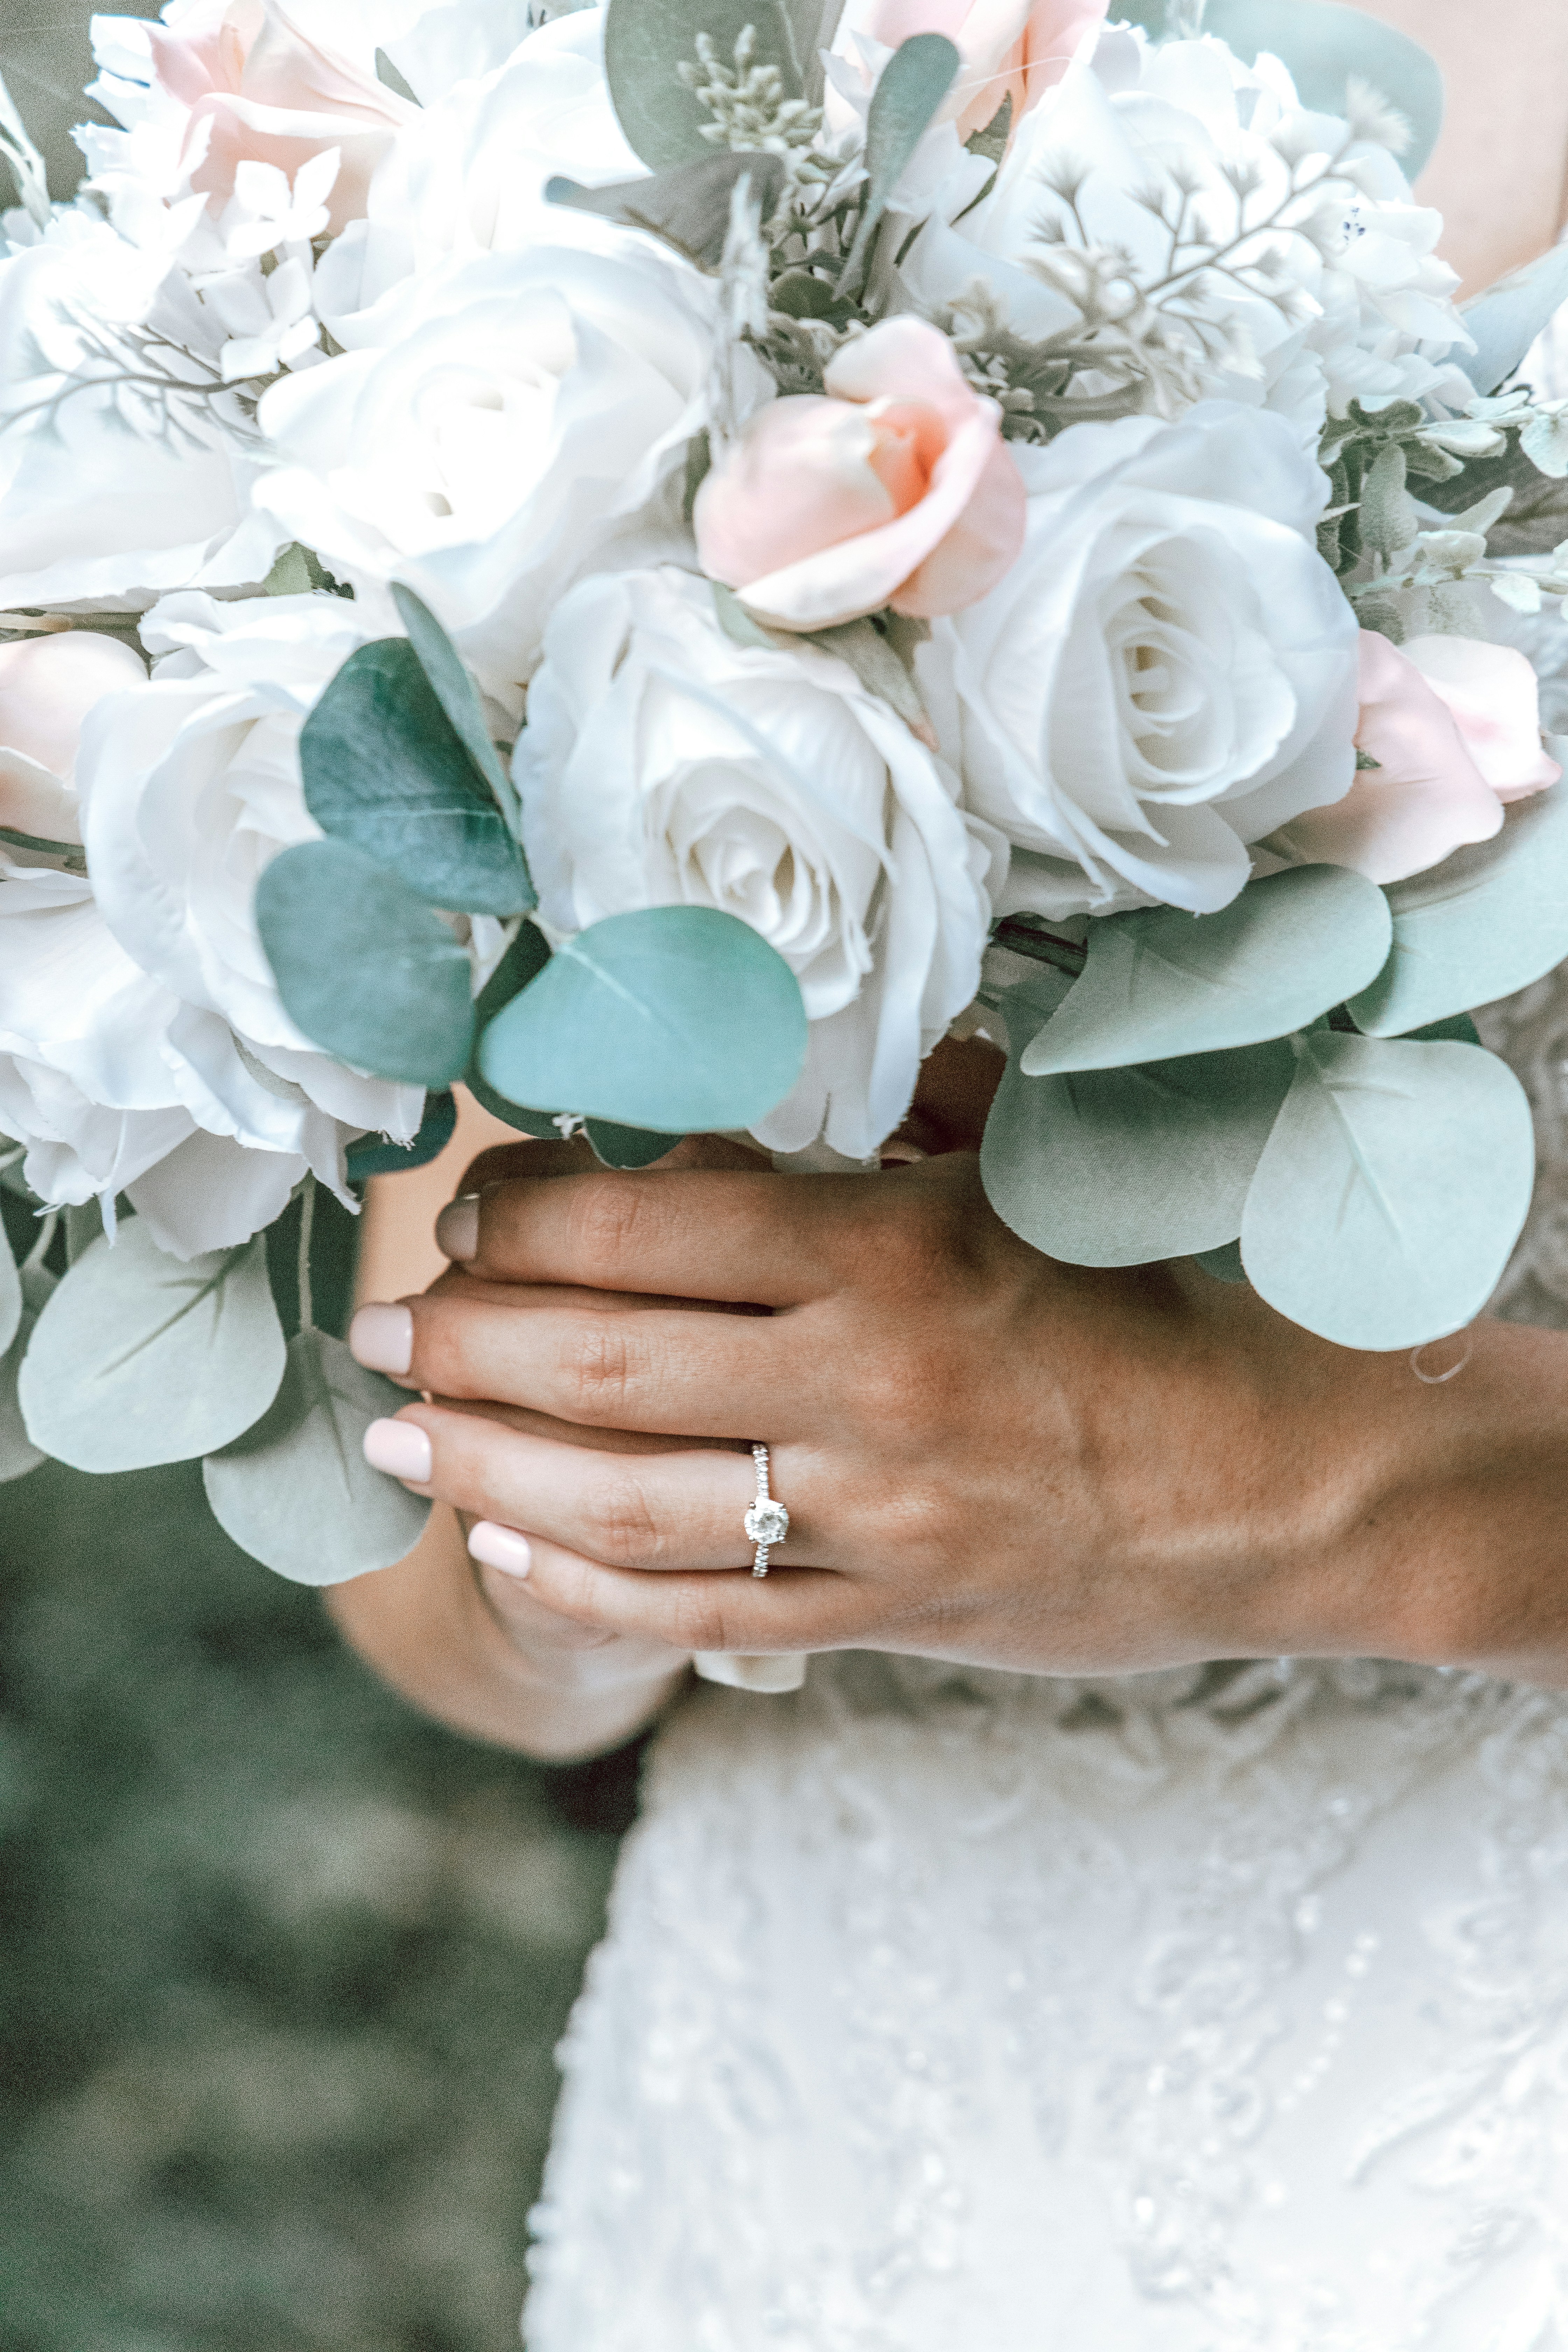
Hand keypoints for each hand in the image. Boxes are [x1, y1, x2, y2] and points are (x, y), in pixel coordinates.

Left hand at [349, 1144, 1567, 1680]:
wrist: (1286, 1477)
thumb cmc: (1152, 1303)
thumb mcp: (1027, 1182)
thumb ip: (886, 1130)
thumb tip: (733, 1107)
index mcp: (891, 1252)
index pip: (640, 1226)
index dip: (518, 1217)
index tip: (469, 1212)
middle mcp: (864, 1384)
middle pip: (598, 1365)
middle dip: (457, 1346)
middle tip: (383, 1333)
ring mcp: (875, 1517)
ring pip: (617, 1505)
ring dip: (479, 1472)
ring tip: (394, 1445)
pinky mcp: (891, 1616)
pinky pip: (698, 1612)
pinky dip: (580, 1584)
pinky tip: (502, 1552)